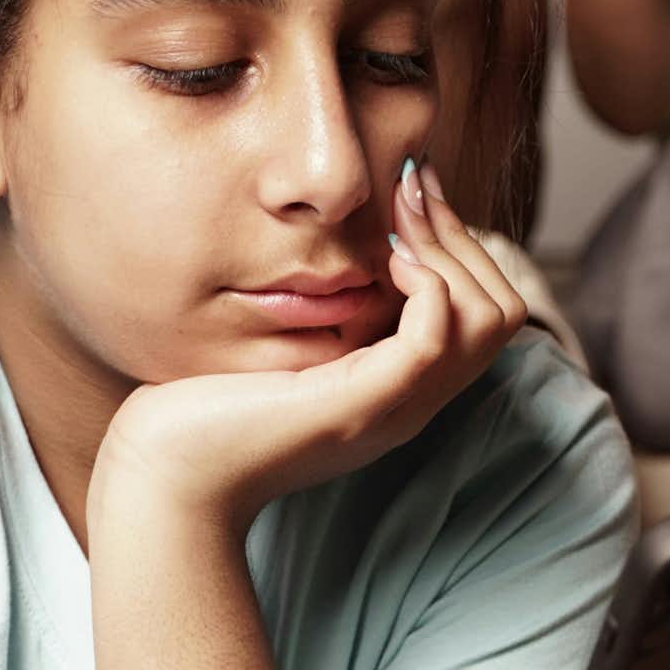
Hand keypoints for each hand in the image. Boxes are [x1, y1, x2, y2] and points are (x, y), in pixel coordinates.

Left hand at [95, 161, 524, 534]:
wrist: (168, 477)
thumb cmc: (204, 412)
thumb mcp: (280, 349)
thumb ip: (319, 313)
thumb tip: (340, 247)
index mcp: (395, 391)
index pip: (484, 315)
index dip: (459, 245)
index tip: (412, 194)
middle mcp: (408, 404)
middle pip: (500, 311)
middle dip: (462, 236)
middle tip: (410, 191)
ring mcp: (390, 408)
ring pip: (488, 319)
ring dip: (450, 252)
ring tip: (396, 227)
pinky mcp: (357, 406)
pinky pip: (434, 336)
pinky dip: (425, 285)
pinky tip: (383, 263)